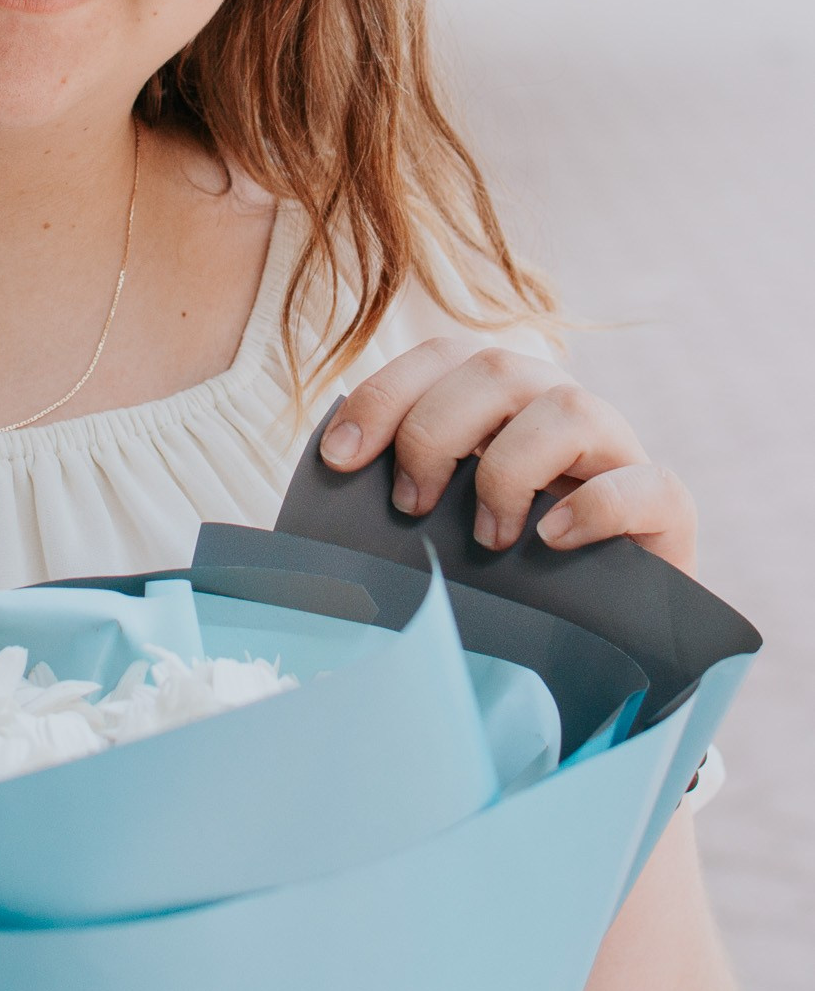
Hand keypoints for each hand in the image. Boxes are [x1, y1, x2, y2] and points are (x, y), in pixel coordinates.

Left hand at [321, 339, 697, 573]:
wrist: (597, 632)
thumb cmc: (498, 566)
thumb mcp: (440, 516)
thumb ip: (401, 486)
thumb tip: (323, 487)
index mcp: (496, 396)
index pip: (438, 358)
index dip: (383, 397)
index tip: (339, 458)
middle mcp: (555, 404)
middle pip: (495, 369)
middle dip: (435, 433)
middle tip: (411, 506)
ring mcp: (617, 449)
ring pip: (569, 407)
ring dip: (509, 469)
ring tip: (486, 537)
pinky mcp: (666, 505)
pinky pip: (646, 482)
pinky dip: (593, 506)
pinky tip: (551, 539)